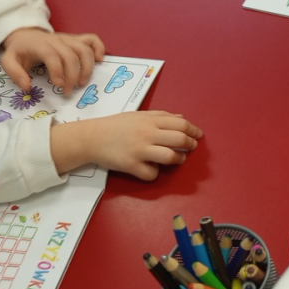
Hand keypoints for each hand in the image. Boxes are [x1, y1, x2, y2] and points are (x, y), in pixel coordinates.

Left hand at [1, 28, 104, 94]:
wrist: (25, 34)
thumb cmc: (20, 51)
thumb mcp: (8, 60)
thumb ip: (15, 73)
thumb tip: (27, 87)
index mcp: (40, 45)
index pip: (52, 56)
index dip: (58, 71)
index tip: (58, 86)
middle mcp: (57, 40)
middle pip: (71, 55)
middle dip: (73, 75)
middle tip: (69, 91)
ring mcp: (68, 39)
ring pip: (84, 49)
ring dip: (87, 67)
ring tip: (82, 82)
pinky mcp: (76, 39)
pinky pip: (92, 39)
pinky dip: (99, 49)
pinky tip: (100, 60)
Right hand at [50, 111, 202, 179]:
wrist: (91, 137)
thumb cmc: (116, 125)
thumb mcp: (139, 115)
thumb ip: (161, 116)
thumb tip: (182, 117)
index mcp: (150, 120)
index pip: (181, 123)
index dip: (193, 130)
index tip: (198, 136)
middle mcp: (147, 134)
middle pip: (180, 140)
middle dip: (190, 145)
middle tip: (191, 148)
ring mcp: (139, 150)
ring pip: (171, 157)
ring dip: (178, 159)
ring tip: (177, 158)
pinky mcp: (131, 165)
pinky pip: (152, 174)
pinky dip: (155, 173)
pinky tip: (152, 168)